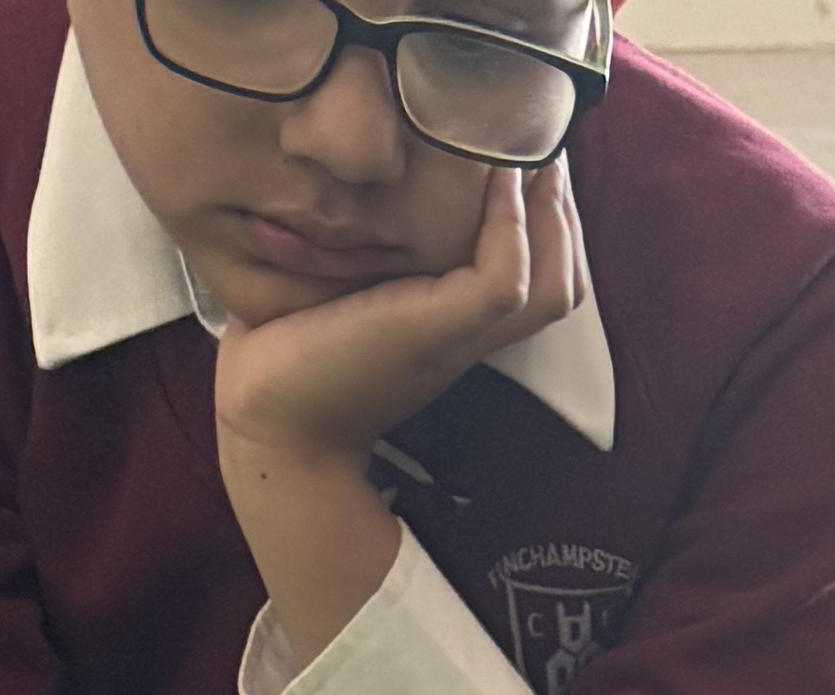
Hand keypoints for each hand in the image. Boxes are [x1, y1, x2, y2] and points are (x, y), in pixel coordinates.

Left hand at [214, 167, 583, 659]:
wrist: (269, 418)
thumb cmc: (288, 345)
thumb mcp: (340, 281)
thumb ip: (369, 242)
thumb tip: (360, 173)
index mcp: (457, 325)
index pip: (540, 279)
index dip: (549, 220)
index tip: (527, 153)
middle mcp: (470, 334)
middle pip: (565, 283)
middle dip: (563, 208)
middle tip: (541, 135)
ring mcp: (458, 336)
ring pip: (554, 285)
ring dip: (552, 211)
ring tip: (531, 146)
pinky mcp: (436, 332)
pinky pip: (506, 281)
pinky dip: (513, 226)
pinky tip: (496, 174)